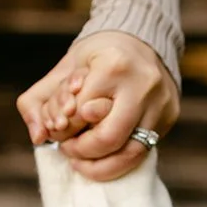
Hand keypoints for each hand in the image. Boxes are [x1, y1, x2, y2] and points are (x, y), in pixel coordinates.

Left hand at [15, 30, 179, 180]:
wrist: (141, 41)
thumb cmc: (97, 58)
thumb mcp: (63, 70)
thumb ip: (37, 101)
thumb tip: (38, 137)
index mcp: (113, 66)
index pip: (81, 113)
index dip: (63, 128)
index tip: (57, 129)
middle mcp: (142, 85)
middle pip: (108, 137)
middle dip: (82, 151)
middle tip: (68, 149)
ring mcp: (160, 103)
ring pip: (131, 153)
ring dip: (101, 166)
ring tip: (82, 163)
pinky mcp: (169, 116)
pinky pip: (144, 151)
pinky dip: (120, 162)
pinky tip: (103, 160)